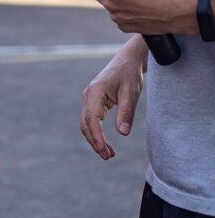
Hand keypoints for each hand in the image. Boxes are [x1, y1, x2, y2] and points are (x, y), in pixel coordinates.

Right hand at [79, 41, 145, 159]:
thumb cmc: (129, 74)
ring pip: (87, 125)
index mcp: (95, 92)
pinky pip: (92, 121)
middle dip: (95, 142)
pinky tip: (106, 143)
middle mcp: (88, 97)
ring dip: (95, 140)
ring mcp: (88, 100)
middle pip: (86, 125)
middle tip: (107, 157)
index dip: (97, 136)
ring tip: (108, 154)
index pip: (92, 119)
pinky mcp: (93, 103)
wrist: (127, 61)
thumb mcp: (131, 93)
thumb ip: (126, 112)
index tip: (105, 150)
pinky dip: (97, 133)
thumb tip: (123, 133)